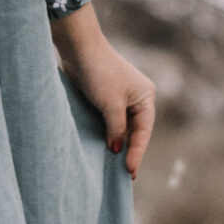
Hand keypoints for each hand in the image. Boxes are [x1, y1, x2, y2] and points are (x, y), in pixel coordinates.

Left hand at [50, 3, 156, 177]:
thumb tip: (117, 148)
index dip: (137, 152)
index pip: (144, 131)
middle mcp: (137, 98)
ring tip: (114, 167)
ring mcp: (121, 97)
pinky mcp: (105, 97)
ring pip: (122, 127)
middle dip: (129, 151)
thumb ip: (116, 129)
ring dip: (118, 143)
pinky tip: (104, 147)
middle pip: (135, 131)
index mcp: (145, 97)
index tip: (129, 171)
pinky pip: (110, 121)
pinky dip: (108, 133)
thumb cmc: (99, 73)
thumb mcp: (111, 105)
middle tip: (124, 175)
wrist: (78, 48)